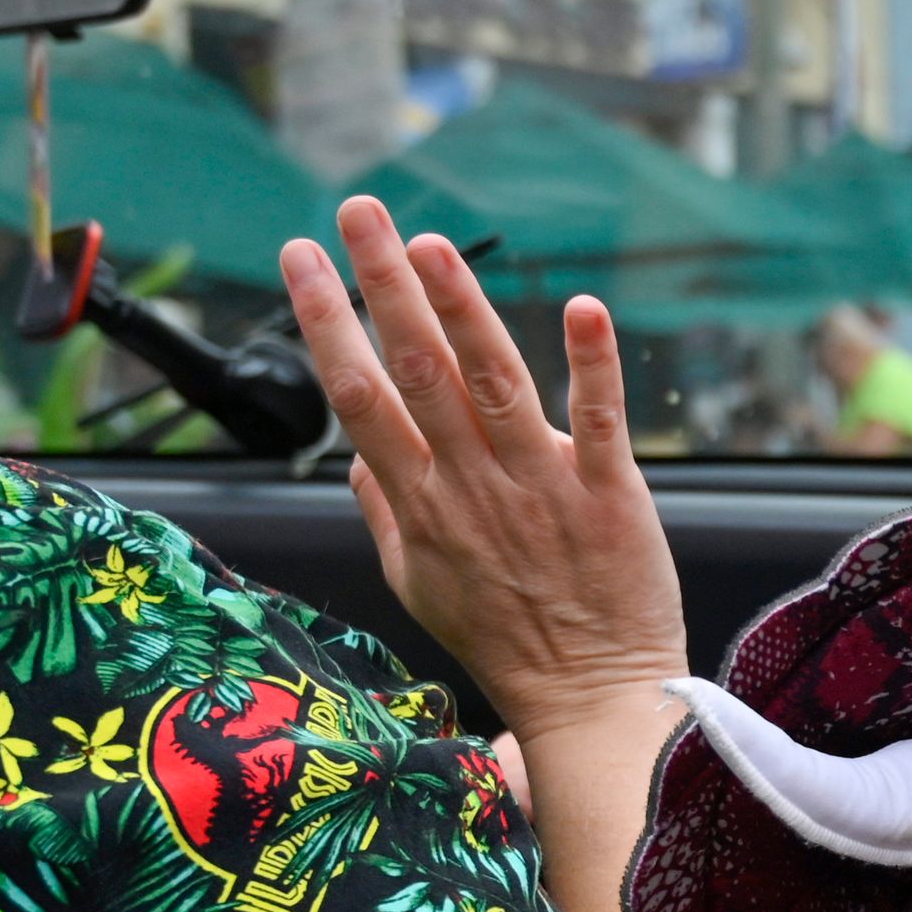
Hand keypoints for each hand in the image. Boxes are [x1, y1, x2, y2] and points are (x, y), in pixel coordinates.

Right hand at [281, 197, 682, 738]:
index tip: (301, 259)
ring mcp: (540, 488)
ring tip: (432, 243)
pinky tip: (583, 307)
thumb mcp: (419, 585)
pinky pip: (600, 421)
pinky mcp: (610, 496)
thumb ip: (386, 512)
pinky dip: (592, 365)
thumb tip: (354, 456)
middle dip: (381, 285)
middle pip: (416, 371)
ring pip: (494, 382)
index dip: (327, 323)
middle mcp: (471, 487)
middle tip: (357, 211)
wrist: (592, 700)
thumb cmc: (505, 641)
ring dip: (463, 308)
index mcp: (420, 503)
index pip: (358, 397)